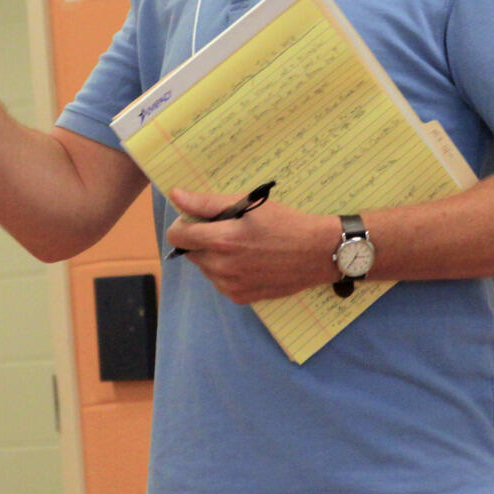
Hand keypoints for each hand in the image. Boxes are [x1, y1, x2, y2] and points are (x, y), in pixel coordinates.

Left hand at [165, 187, 342, 305]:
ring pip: (205, 267)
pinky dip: (226, 271)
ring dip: (213, 255)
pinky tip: (249, 261)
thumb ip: (206, 203)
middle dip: (202, 239)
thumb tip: (176, 196)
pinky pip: (219, 282)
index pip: (177, 236)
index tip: (200, 218)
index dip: (184, 223)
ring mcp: (230, 286)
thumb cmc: (285, 223)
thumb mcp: (248, 205)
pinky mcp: (240, 298)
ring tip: (242, 246)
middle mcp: (221, 267)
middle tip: (229, 229)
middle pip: (190, 251)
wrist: (318, 253)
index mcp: (221, 240)